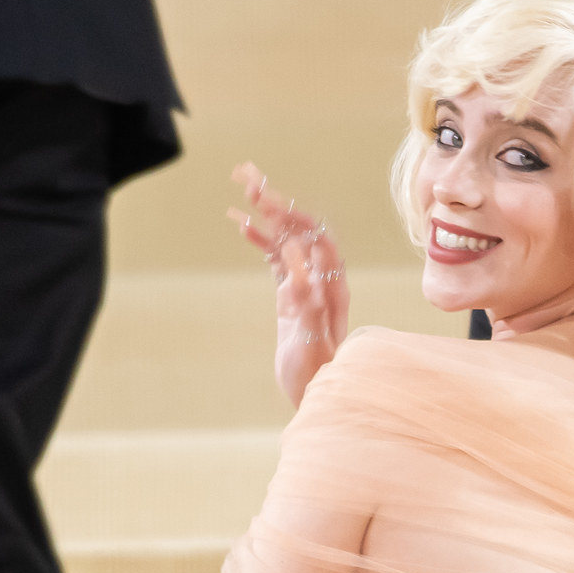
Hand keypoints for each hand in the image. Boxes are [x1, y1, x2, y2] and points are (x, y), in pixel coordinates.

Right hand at [229, 163, 348, 409]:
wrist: (316, 395)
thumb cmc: (318, 372)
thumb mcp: (311, 337)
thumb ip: (306, 298)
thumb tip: (296, 256)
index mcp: (332, 284)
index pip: (315, 237)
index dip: (293, 215)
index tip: (267, 200)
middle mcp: (322, 278)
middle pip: (300, 230)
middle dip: (276, 202)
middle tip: (248, 176)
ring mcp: (306, 284)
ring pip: (286, 239)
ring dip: (266, 213)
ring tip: (243, 188)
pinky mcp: (290, 295)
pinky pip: (276, 259)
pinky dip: (261, 240)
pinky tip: (241, 223)